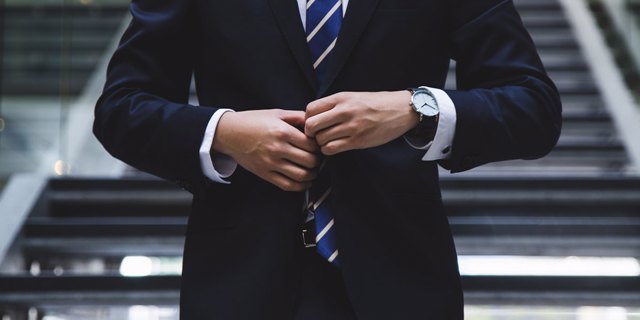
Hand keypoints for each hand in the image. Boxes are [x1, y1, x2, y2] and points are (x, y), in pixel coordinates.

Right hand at [212, 109, 320, 190]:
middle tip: (318, 158)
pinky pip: (287, 185)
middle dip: (318, 161)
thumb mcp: (276, 113)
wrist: (229, 133)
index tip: (318, 146)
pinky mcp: (265, 174)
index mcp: (282, 132)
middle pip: (310, 161)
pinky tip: (304, 181)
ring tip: (313, 170)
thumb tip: (315, 122)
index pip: (311, 145)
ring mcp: (271, 163)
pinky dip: (301, 186)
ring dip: (312, 175)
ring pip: (301, 175)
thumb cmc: (253, 121)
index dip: (319, 146)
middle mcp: (277, 149)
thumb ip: (297, 116)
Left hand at [304, 91, 418, 154]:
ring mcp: (351, 127)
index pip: (310, 109)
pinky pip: (332, 149)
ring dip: (321, 143)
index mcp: (341, 98)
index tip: (314, 123)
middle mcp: (344, 111)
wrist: (400, 110)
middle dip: (311, 133)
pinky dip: (329, 150)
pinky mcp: (358, 141)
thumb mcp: (353, 97)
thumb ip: (334, 105)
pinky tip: (335, 146)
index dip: (307, 119)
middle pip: (311, 125)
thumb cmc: (375, 104)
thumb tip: (313, 116)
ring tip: (329, 140)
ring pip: (320, 140)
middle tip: (318, 135)